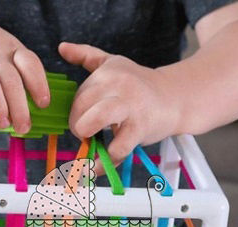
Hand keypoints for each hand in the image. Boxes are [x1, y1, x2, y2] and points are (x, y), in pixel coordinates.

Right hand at [0, 8, 49, 133]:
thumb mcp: (2, 49)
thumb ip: (17, 74)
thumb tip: (32, 110)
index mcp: (10, 49)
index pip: (29, 63)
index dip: (39, 84)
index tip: (43, 104)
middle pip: (10, 79)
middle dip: (19, 107)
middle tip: (23, 127)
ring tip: (3, 125)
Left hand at [59, 42, 179, 171]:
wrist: (176, 98)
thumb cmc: (139, 86)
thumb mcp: (113, 64)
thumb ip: (87, 57)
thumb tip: (62, 47)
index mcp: (107, 73)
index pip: (78, 96)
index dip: (75, 115)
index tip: (83, 123)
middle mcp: (118, 85)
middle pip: (81, 105)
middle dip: (77, 126)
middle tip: (85, 134)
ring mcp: (130, 106)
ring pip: (96, 120)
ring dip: (86, 136)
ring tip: (89, 147)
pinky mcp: (140, 127)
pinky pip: (117, 148)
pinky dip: (105, 162)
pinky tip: (99, 167)